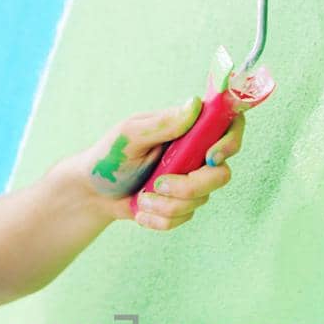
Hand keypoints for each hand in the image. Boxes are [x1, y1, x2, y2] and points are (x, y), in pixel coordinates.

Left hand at [74, 98, 242, 228]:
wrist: (93, 193)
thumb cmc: (109, 156)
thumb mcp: (130, 135)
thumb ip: (163, 123)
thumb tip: (195, 104)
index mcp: (187, 130)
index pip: (228, 126)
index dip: (230, 141)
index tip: (210, 157)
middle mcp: (195, 155)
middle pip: (221, 174)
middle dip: (190, 186)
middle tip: (158, 184)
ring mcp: (191, 182)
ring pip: (201, 200)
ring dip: (166, 204)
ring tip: (141, 197)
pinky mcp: (183, 206)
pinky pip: (185, 218)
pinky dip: (159, 219)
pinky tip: (141, 210)